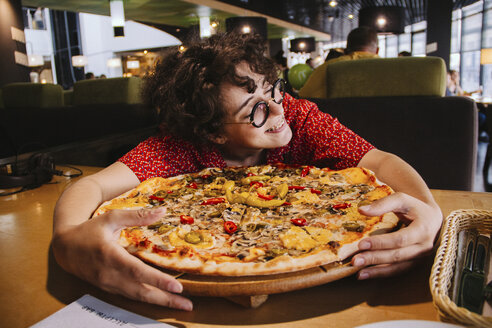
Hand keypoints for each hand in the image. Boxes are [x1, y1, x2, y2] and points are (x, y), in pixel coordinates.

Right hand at [52, 208, 192, 310]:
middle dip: (165, 299)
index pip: (137, 272)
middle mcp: (109, 274)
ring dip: (159, 303)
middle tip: (186, 305)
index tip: (177, 287)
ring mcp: (108, 284)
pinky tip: (162, 301)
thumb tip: (162, 210)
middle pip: (140, 291)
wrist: (64, 247)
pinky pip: (130, 296)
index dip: (158, 281)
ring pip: (136, 297)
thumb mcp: (112, 217)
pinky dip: (147, 300)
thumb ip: (137, 216)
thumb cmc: (89, 230)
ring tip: (180, 306)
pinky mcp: (108, 288)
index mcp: (110, 255)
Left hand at [351, 192, 441, 278]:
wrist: (432, 219)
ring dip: (376, 270)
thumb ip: (383, 204)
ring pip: (397, 267)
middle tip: (355, 260)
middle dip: (375, 258)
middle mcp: (424, 247)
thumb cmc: (415, 208)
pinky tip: (365, 274)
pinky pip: (397, 271)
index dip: (381, 243)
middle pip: (397, 255)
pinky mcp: (414, 264)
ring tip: (358, 272)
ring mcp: (420, 258)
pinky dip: (381, 274)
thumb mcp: (402, 200)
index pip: (400, 239)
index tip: (361, 244)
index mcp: (423, 230)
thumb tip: (361, 210)